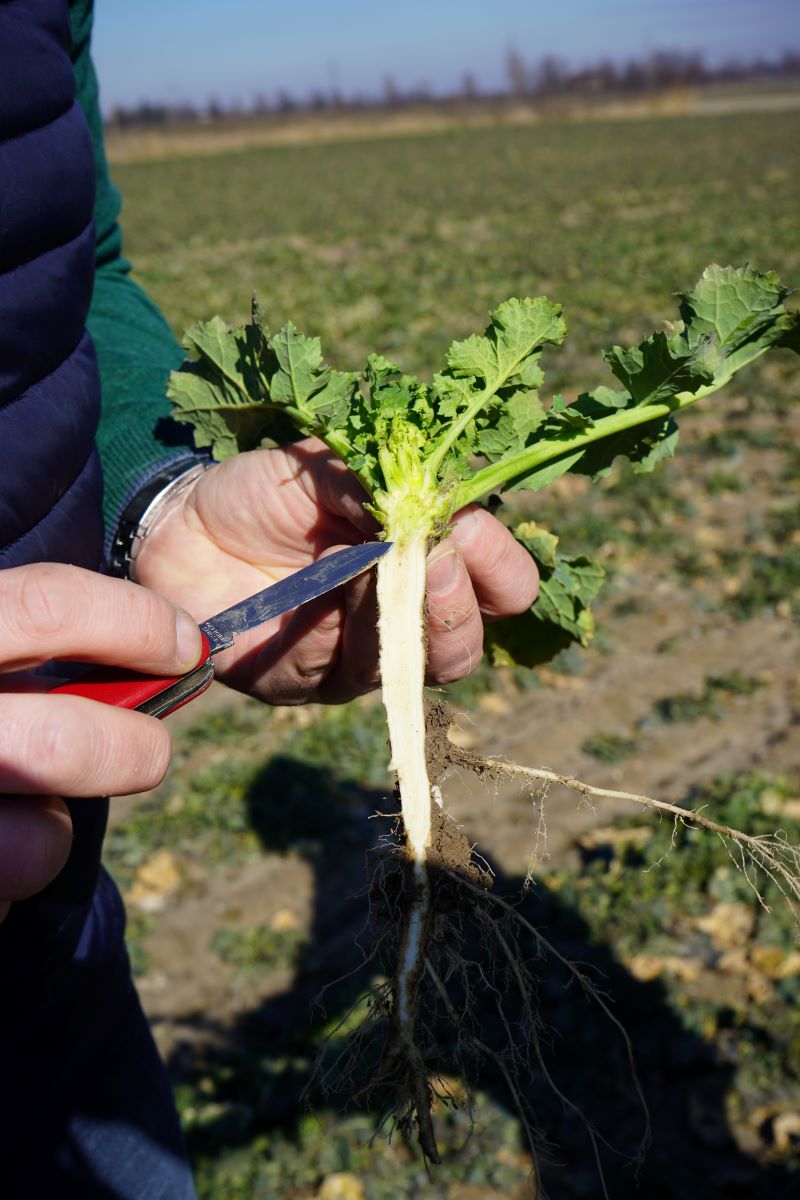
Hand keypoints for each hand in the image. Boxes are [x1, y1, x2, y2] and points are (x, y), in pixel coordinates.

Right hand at [0, 564, 201, 922]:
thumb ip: (24, 645)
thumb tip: (159, 655)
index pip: (45, 604)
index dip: (134, 624)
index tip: (184, 646)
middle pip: (57, 736)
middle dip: (130, 752)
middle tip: (148, 753)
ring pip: (35, 841)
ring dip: (54, 838)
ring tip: (38, 826)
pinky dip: (2, 887)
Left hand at [136, 438, 537, 704]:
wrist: (180, 526)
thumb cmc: (264, 491)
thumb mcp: (328, 469)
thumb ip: (379, 485)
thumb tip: (427, 514)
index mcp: (425, 563)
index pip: (498, 586)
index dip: (499, 566)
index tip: (470, 527)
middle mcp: (402, 619)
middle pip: (463, 645)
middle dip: (458, 605)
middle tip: (437, 561)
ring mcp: (356, 657)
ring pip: (408, 665)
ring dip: (399, 615)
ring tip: (367, 562)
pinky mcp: (306, 682)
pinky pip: (338, 670)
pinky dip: (336, 630)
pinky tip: (320, 589)